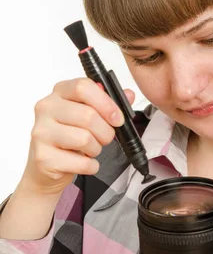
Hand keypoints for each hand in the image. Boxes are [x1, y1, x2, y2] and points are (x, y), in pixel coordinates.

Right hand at [22, 77, 134, 194]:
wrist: (46, 166)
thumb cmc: (69, 136)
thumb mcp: (89, 114)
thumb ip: (109, 103)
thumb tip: (129, 95)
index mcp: (59, 92)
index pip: (83, 87)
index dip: (106, 103)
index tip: (118, 118)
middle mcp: (46, 109)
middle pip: (88, 115)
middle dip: (106, 131)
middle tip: (105, 138)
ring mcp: (41, 133)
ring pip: (85, 139)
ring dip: (96, 148)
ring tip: (90, 149)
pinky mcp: (43, 157)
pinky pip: (81, 163)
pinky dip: (90, 166)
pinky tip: (83, 162)